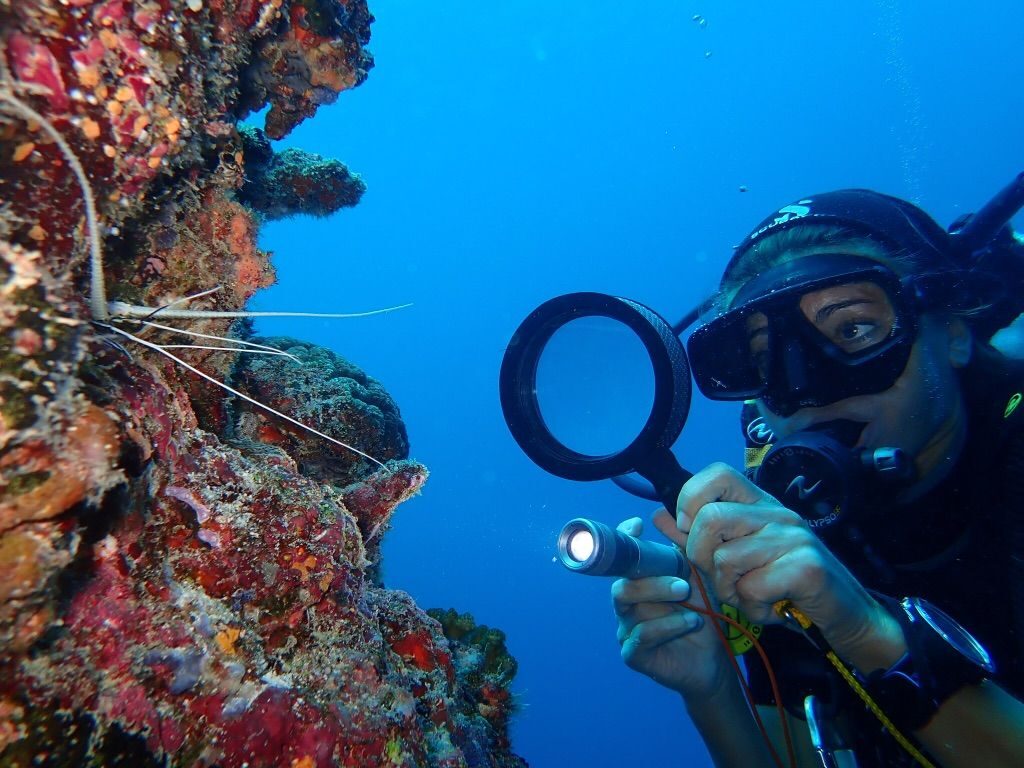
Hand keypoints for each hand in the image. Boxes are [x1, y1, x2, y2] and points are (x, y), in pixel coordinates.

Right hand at [611, 513, 733, 698]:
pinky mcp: (634, 654)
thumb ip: (683, 549)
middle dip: (650, 580)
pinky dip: (667, 626)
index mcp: (639, 581)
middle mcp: (627, 604)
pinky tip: (690, 623)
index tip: (637, 526)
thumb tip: (663, 514)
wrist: (713, 661)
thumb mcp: (698, 578)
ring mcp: (627, 629)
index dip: (623, 540)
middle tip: (682, 583)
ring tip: (689, 600)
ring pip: (629, 607)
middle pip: (622, 584)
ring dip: (661, 600)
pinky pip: (641, 637)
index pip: (621, 559)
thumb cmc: (701, 615)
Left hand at [676, 463, 903, 669]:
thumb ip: (700, 537)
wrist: (845, 616)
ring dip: (729, 590)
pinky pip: (751, 587)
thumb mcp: (739, 559)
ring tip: (751, 596)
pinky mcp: (806, 567)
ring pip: (726, 558)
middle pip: (710, 519)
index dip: (691, 498)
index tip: (688, 528)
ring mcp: (794, 538)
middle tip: (722, 577)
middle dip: (702, 557)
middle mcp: (778, 513)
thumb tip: (658, 516)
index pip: (717, 474)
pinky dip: (752, 607)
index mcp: (761, 504)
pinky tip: (771, 608)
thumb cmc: (786, 587)